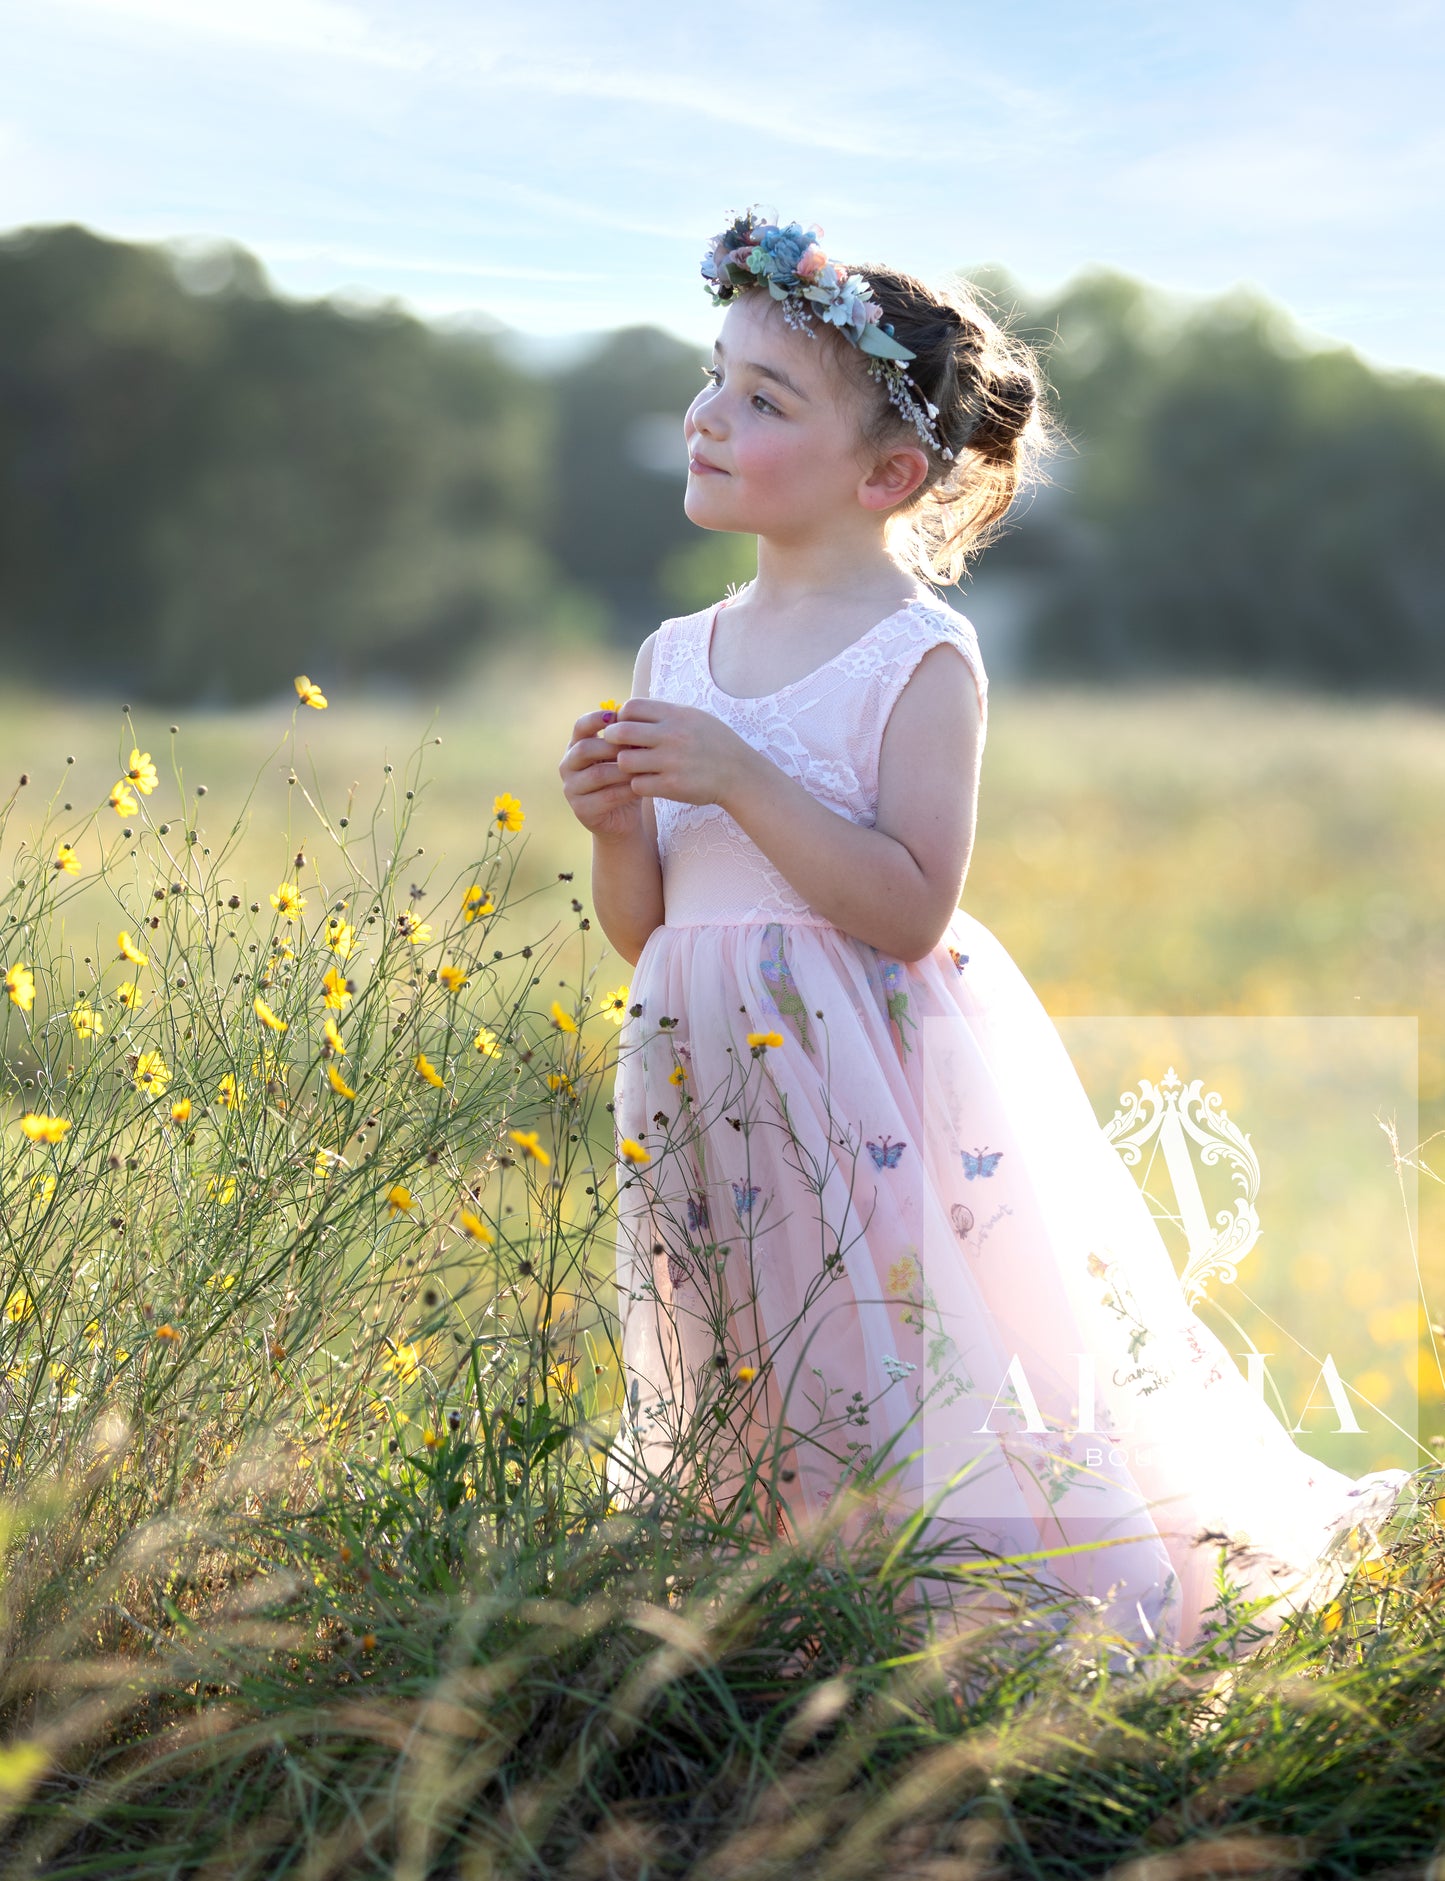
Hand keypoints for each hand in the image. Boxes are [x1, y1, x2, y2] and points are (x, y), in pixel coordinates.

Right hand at [559, 708, 644, 839]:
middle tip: (637, 747)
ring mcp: (571, 789)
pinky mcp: (581, 810)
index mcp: (576, 746)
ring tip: (644, 768)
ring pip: (596, 774)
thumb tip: (638, 721)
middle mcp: (568, 766)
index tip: (616, 715)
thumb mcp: (627, 756)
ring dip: (623, 770)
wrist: (625, 817)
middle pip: (584, 749)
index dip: (596, 718)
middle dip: (612, 746)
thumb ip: (627, 741)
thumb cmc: (626, 779)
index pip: (579, 726)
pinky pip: (606, 797)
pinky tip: (642, 787)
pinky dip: (626, 791)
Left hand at [598, 699, 759, 808]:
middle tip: (617, 747)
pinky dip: (638, 785)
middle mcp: (672, 735)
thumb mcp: (694, 718)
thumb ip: (663, 714)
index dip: (622, 717)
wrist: (740, 774)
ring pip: (625, 761)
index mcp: (676, 715)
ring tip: (635, 767)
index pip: (631, 707)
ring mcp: (671, 762)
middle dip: (613, 740)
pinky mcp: (671, 786)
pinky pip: (637, 785)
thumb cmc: (714, 744)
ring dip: (625, 765)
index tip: (624, 726)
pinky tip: (648, 783)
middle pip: (621, 732)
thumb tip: (629, 710)